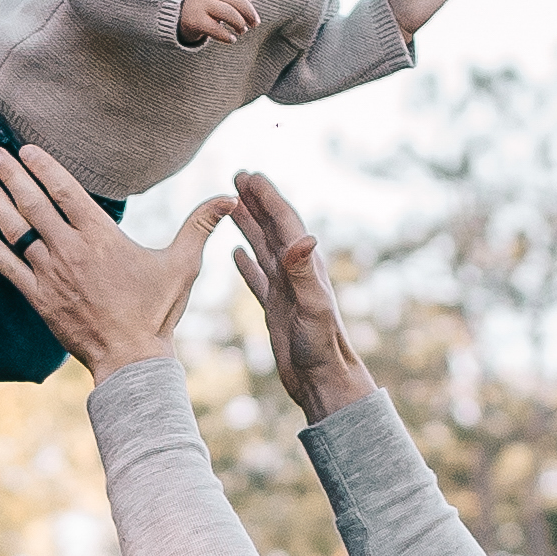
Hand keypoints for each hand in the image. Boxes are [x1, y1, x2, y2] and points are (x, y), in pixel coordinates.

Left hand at [0, 142, 232, 375]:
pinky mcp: (38, 298)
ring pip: (16, 231)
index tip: (26, 148)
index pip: (66, 192)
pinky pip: (8, 268)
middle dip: (11, 175)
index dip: (44, 167)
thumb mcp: (183, 265)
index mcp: (101, 238)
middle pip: (34, 204)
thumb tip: (231, 197)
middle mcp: (71, 251)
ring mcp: (51, 275)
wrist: (130, 359)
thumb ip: (200, 225)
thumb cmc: (157, 311)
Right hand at [173, 0, 260, 47]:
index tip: (250, 10)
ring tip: (242, 31)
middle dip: (249, 13)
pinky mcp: (194, 20)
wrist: (172, 11)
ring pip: (229, 13)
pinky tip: (231, 39)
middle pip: (236, 0)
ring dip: (240, 24)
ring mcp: (200, 5)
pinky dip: (226, 36)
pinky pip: (215, 29)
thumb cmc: (201, 0)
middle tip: (254, 24)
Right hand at [228, 173, 374, 422]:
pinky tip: (236, 253)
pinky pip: (258, 279)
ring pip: (263, 249)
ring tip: (232, 206)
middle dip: (256, 202)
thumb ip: (304, 272)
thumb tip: (304, 237)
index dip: (267, 197)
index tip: (249, 175)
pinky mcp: (276, 309)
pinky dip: (246, 264)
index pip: (283, 223)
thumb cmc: (321, 347)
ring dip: (249, 226)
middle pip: (273, 228)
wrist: (323, 380)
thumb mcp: (312, 307)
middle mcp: (295, 274)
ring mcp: (285, 290)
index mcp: (304, 267)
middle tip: (237, 177)